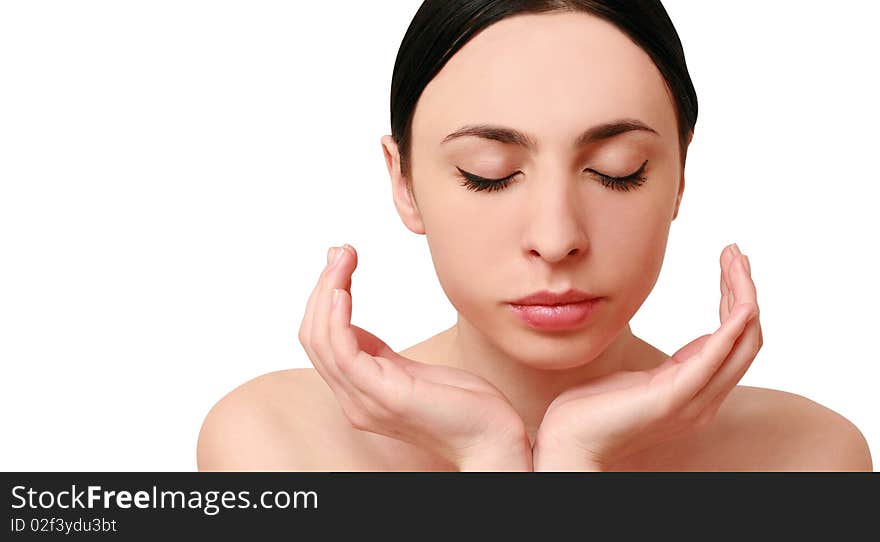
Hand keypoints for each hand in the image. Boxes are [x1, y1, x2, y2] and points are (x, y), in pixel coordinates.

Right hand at [298, 243, 531, 470]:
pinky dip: (337, 317)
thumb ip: (380, 355)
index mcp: (359, 392)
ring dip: (327, 292)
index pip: (322, 342)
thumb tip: (355, 324)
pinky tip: (343, 289)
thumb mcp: (414, 371)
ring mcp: (365, 401)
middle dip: (322, 289)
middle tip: (340, 251)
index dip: (324, 300)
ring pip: (321, 341)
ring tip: (342, 259)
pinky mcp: (385, 396)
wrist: (494, 440)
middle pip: (313, 338)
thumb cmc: (465, 407)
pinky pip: (344, 353)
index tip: (341, 262)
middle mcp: (353, 400)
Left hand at [532, 243, 762, 470]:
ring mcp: (692, 400)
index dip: (736, 298)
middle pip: (746, 338)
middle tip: (737, 252)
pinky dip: (732, 330)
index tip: (730, 262)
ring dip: (744, 297)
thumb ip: (663, 365)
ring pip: (741, 344)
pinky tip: (741, 303)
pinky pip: (715, 360)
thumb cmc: (591, 412)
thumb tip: (682, 340)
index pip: (734, 340)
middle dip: (745, 289)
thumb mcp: (634, 378)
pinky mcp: (672, 399)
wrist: (568, 445)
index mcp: (693, 388)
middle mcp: (704, 397)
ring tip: (736, 260)